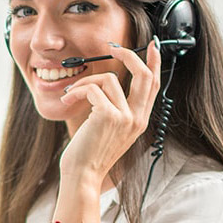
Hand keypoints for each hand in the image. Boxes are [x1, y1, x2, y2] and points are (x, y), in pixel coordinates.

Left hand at [58, 38, 161, 187]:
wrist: (82, 176)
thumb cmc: (89, 154)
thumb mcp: (108, 130)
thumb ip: (115, 109)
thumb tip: (107, 83)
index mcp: (139, 120)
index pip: (154, 85)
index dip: (154, 62)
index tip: (152, 46)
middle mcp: (137, 118)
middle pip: (144, 74)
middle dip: (129, 55)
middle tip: (112, 47)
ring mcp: (125, 117)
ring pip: (108, 79)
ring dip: (84, 82)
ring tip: (70, 95)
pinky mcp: (108, 116)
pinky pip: (92, 89)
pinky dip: (76, 91)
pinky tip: (68, 101)